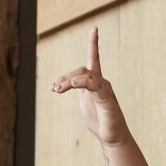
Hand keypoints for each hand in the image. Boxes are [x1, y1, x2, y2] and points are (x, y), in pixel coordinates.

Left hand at [52, 26, 127, 144]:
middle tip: (54, 89)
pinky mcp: (107, 98)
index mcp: (95, 82)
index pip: (94, 58)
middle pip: (82, 69)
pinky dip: (82, 83)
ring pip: (86, 75)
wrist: (110, 136)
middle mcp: (101, 82)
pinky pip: (94, 85)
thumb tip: (63, 83)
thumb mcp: (84, 101)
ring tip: (57, 90)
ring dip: (69, 81)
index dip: (94, 44)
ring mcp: (105, 89)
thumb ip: (76, 90)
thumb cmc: (98, 119)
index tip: (94, 29)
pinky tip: (73, 85)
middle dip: (65, 77)